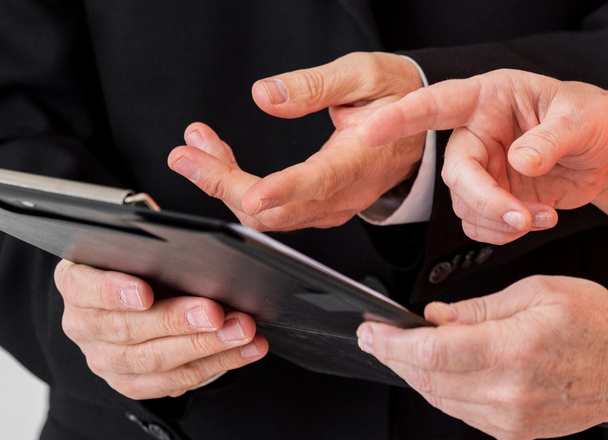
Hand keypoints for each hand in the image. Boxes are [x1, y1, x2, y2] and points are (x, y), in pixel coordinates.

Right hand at [55, 260, 267, 398]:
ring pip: (154, 360)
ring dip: (205, 346)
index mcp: (76, 282)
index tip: (145, 293)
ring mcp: (104, 358)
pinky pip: (172, 381)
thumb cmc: (138, 263)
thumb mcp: (138, 246)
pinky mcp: (130, 383)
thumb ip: (152, 245)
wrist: (132, 294)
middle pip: (128, 329)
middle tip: (216, 313)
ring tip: (241, 332)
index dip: (113, 292)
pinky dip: (214, 365)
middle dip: (177, 321)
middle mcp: (83, 324)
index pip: (84, 288)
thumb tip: (190, 246)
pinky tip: (243, 351)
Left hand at [168, 52, 426, 230]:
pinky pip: (275, 211)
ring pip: (270, 215)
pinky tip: (219, 162)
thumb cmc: (397, 96)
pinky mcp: (322, 207)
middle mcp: (348, 192)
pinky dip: (240, 188)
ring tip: (196, 147)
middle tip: (186, 154)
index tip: (251, 192)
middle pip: (279, 211)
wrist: (420, 124)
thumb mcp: (364, 74)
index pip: (320, 181)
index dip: (283, 190)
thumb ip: (315, 85)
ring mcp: (334, 206)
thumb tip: (265, 97)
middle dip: (225, 185)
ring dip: (225, 184)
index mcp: (363, 158)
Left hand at [356, 275, 607, 439]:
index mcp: (514, 349)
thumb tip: (436, 317)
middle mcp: (509, 391)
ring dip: (416, 374)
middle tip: (377, 337)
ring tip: (407, 350)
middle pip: (428, 378)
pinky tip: (441, 370)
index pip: (432, 352)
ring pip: (440, 398)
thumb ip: (479, 307)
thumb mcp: (537, 292)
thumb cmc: (597, 324)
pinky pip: (462, 413)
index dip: (391, 343)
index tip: (371, 332)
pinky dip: (443, 390)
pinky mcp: (514, 432)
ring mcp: (511, 418)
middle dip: (394, 356)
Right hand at [358, 69, 607, 243]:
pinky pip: (480, 225)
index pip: (438, 104)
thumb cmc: (592, 118)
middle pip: (455, 173)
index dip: (402, 117)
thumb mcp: (580, 121)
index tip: (370, 130)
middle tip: (519, 216)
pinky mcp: (493, 198)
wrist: (607, 150)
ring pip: (465, 205)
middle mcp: (478, 133)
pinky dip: (504, 233)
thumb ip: (550, 139)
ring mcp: (484, 168)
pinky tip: (537, 221)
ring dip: (500, 221)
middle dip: (484, 200)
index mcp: (490, 98)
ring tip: (543, 216)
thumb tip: (522, 160)